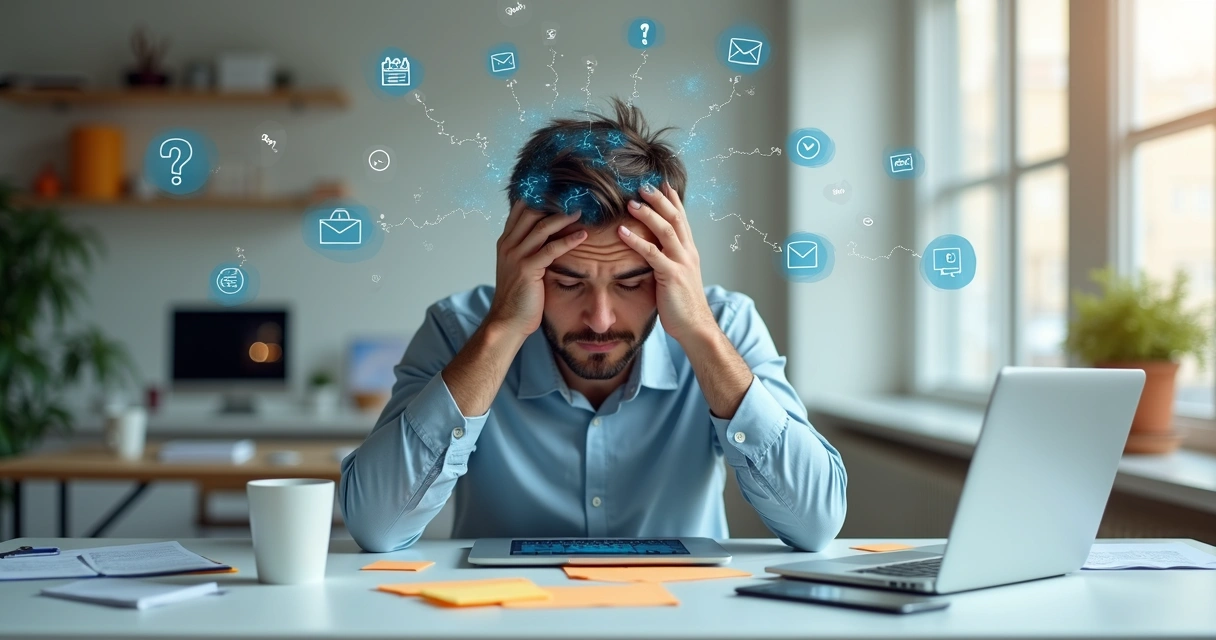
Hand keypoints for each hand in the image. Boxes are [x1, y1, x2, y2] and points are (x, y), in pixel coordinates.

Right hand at [485, 199, 587, 338]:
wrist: (507, 321)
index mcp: (506, 242)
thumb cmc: (518, 296)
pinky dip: (569, 240)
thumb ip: (530, 249)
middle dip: (553, 202)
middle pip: (531, 212)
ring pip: (541, 227)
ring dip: (564, 217)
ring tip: (583, 210)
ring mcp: (516, 256)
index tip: (560, 191)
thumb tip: (551, 235)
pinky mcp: (527, 269)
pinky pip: (551, 249)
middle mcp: (508, 245)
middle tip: (575, 196)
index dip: (539, 197)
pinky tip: (584, 236)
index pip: (521, 210)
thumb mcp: (519, 267)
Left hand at [617, 182, 716, 344]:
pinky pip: (652, 253)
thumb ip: (667, 260)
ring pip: (666, 230)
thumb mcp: (676, 276)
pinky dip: (636, 241)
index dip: (672, 200)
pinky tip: (621, 232)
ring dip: (648, 214)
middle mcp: (688, 253)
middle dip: (659, 199)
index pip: (682, 219)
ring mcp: (682, 263)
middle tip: (643, 185)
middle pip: (675, 217)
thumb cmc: (682, 305)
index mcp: (689, 251)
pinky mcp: (672, 275)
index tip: (661, 183)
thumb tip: (652, 251)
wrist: (695, 326)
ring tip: (631, 203)